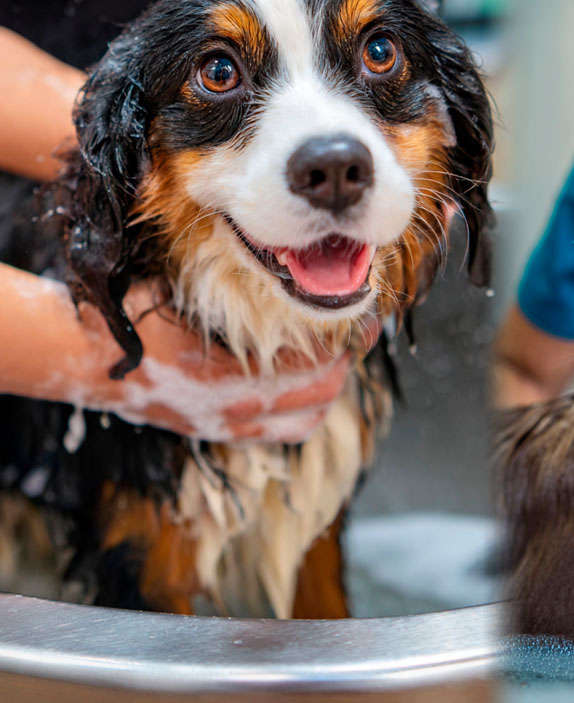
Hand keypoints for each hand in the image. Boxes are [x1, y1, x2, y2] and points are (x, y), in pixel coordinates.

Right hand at [78, 284, 379, 443]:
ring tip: (338, 358)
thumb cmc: (134, 315)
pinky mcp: (218, 433)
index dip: (344, 339)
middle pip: (320, 395)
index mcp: (222, 373)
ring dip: (329, 390)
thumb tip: (288, 268)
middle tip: (359, 334)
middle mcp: (229, 408)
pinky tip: (310, 386)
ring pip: (306, 419)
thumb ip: (230, 288)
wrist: (85, 359)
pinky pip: (283, 433)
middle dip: (346, 362)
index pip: (311, 365)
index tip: (360, 316)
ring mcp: (225, 425)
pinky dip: (305, 411)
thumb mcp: (182, 292)